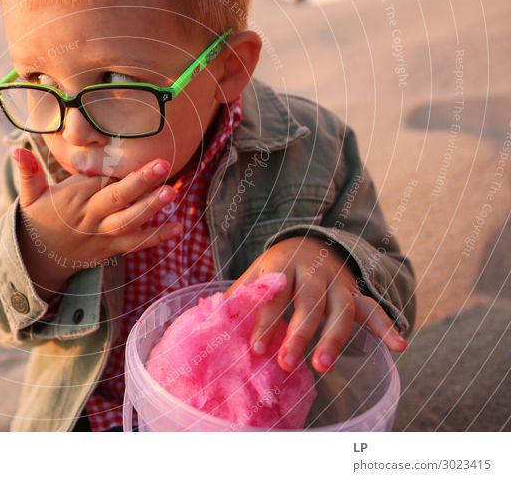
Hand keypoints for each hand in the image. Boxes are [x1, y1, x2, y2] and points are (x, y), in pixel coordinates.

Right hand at [11, 148, 182, 293]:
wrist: (39, 259)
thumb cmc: (40, 219)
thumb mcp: (30, 195)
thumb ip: (28, 172)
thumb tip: (16, 148)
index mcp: (75, 198)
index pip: (99, 180)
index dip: (116, 168)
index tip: (133, 154)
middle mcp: (91, 217)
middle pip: (117, 199)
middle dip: (140, 183)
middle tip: (163, 166)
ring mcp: (103, 235)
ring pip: (129, 222)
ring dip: (152, 209)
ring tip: (173, 194)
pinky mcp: (111, 249)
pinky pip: (136, 244)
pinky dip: (157, 237)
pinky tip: (178, 227)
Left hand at [224, 236, 407, 372]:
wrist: (310, 242)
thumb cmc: (275, 270)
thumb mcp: (255, 274)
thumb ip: (239, 296)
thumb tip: (209, 322)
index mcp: (282, 263)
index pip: (275, 291)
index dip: (266, 318)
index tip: (257, 347)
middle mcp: (313, 269)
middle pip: (309, 302)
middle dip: (298, 334)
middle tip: (286, 363)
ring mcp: (338, 281)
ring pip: (341, 309)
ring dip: (334, 338)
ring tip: (323, 366)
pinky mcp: (356, 292)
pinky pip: (374, 308)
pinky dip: (387, 326)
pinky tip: (399, 345)